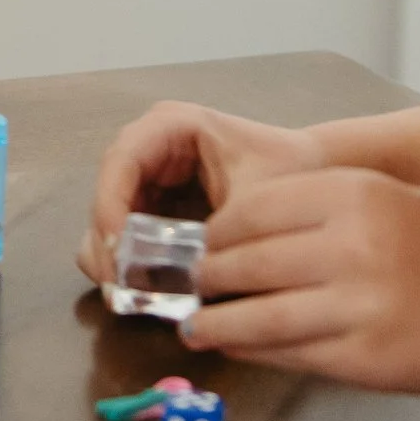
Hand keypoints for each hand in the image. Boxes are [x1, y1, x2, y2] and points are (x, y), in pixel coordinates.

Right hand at [78, 102, 330, 288]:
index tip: (118, 248)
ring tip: (127, 295)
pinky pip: (126, 234)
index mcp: (171, 125)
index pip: (122, 160)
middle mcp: (150, 147)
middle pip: (107, 191)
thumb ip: (225, 231)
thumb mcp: (260, 198)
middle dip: (108, 240)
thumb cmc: (289, 170)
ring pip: (109, 216)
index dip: (110, 203)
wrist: (313, 172)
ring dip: (112, 256)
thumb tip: (191, 277)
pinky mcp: (153, 206)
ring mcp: (148, 177)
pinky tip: (140, 292)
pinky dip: (127, 263)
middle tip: (116, 284)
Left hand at [191, 166, 419, 390]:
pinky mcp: (366, 358)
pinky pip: (292, 354)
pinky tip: (237, 347)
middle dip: (209, 277)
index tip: (204, 243)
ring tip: (195, 327)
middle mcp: (352, 246)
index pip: (253, 211)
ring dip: (217, 323)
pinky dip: (254, 351)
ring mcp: (358, 306)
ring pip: (259, 315)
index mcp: (355, 195)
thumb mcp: (392, 197)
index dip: (217, 232)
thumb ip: (324, 209)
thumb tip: (244, 230)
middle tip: (191, 285)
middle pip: (247, 262)